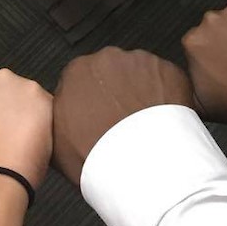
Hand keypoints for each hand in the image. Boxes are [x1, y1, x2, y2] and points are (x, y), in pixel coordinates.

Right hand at [53, 48, 192, 185]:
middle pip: (112, 71)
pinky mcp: (169, 71)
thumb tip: (64, 117)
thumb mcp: (57, 143)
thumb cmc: (99, 158)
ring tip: (144, 125)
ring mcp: (141, 62)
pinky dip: (166, 96)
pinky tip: (162, 121)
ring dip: (142, 92)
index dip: (92, 98)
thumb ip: (59, 116)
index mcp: (77, 71)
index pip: (82, 77)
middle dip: (117, 91)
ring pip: (141, 74)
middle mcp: (109, 59)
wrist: (140, 167)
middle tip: (123, 121)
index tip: (98, 113)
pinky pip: (167, 81)